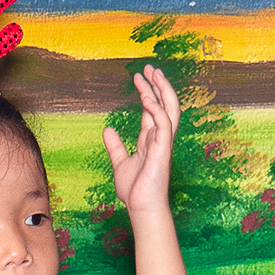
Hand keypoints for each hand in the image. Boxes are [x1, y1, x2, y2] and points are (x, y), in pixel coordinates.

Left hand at [103, 65, 180, 212]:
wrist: (141, 207)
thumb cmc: (134, 190)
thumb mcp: (120, 163)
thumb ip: (115, 146)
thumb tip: (107, 129)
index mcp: (151, 139)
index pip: (152, 109)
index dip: (146, 91)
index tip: (138, 76)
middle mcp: (160, 138)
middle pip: (164, 104)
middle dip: (158, 85)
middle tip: (149, 67)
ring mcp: (163, 143)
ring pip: (168, 110)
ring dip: (161, 91)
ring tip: (151, 74)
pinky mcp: (163, 150)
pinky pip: (163, 125)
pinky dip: (156, 110)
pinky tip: (146, 99)